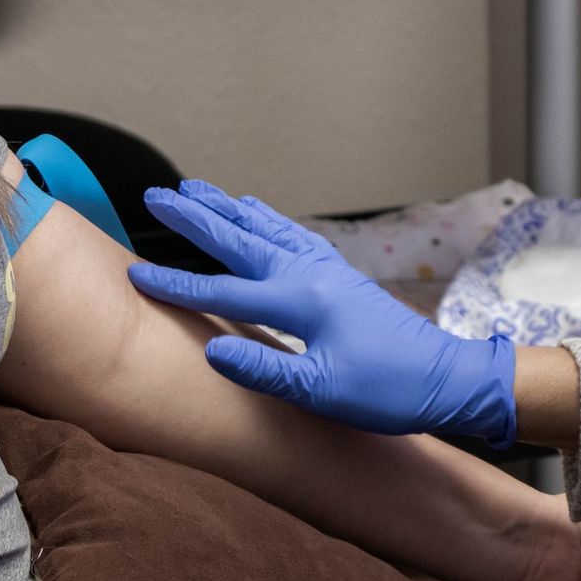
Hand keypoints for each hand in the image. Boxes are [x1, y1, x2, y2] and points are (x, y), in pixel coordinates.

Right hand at [128, 180, 518, 446]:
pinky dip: (264, 217)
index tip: (134, 273)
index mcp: (299, 302)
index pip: (222, 290)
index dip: (174, 283)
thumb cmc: (386, 392)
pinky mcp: (339, 274)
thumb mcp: (320, 392)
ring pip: (265, 227)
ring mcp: (326, 269)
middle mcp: (309, 274)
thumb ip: (263, 368)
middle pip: (239, 238)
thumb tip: (212, 349)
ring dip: (226, 208)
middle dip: (194, 216)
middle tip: (156, 194)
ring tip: (196, 188)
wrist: (446, 378)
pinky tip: (255, 210)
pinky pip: (290, 234)